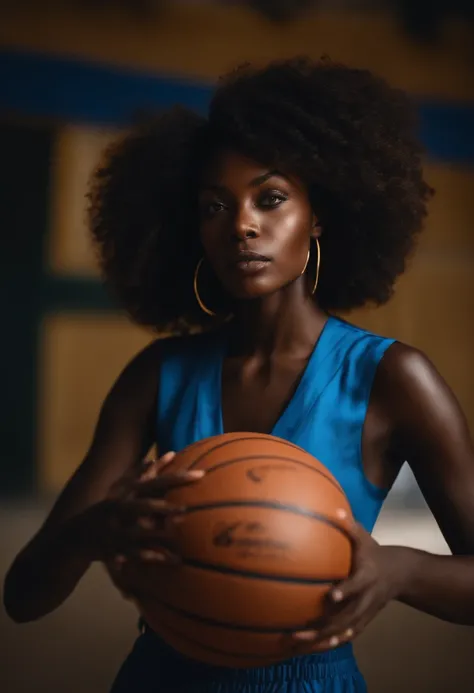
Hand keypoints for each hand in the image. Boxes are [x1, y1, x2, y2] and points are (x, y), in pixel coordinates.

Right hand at [76, 452, 203, 567]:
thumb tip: (155, 457)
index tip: (200, 474)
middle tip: (186, 509)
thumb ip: (137, 474)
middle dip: (163, 507)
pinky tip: (170, 560)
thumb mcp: (117, 490)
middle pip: (143, 505)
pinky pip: (135, 555)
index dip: (176, 476)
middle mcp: (119, 510)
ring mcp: (116, 531)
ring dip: (158, 535)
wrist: (74, 536)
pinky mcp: (115, 550)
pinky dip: (152, 557)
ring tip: (179, 536)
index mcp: (125, 493)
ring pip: (139, 533)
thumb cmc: (104, 510)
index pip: (154, 481)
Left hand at [292, 518, 408, 649]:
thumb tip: (335, 509)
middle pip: (346, 617)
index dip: (346, 591)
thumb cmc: (375, 553)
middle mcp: (367, 599)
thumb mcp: (365, 538)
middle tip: (298, 631)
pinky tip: (310, 648)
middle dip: (323, 627)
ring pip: (344, 631)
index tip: (331, 595)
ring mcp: (365, 613)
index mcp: (367, 577)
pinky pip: (345, 635)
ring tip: (297, 643)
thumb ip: (350, 526)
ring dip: (321, 640)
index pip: (357, 585)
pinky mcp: (363, 621)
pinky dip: (329, 643)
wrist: (401, 574)